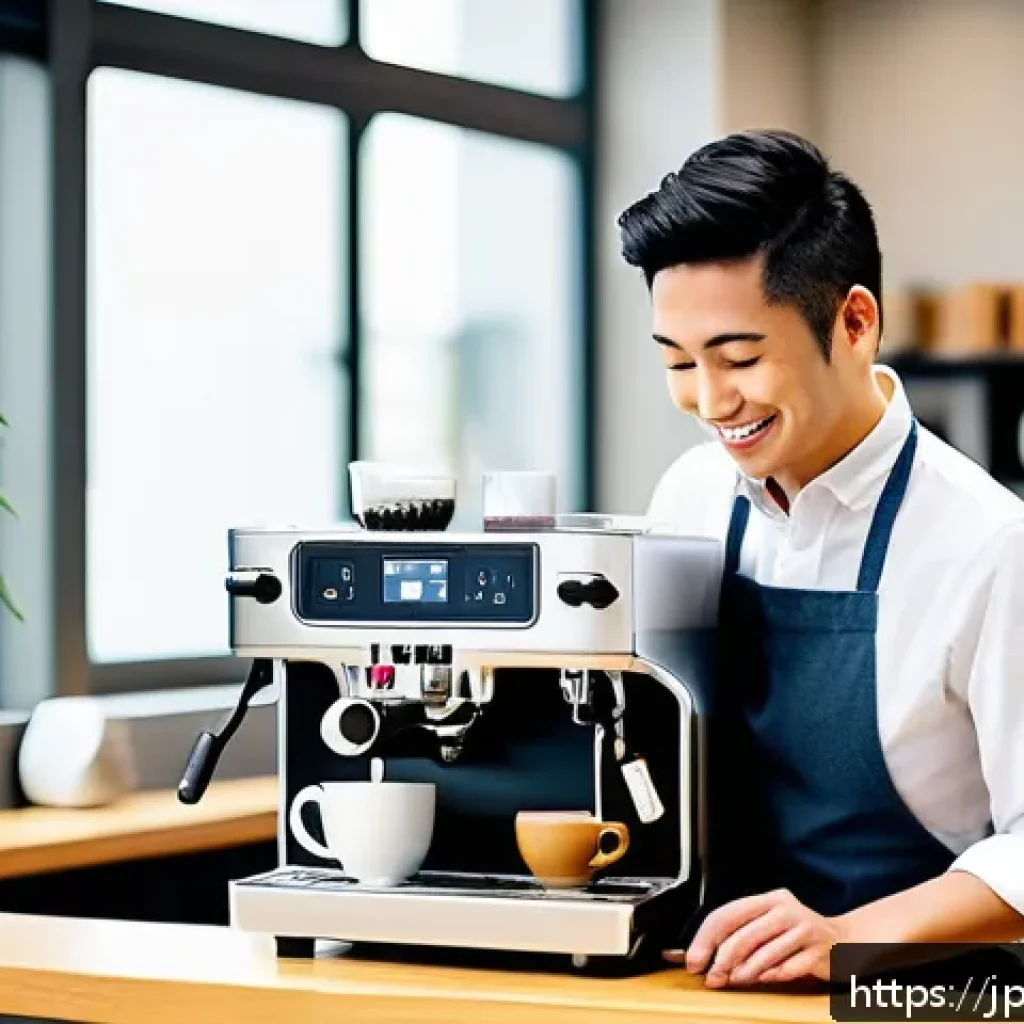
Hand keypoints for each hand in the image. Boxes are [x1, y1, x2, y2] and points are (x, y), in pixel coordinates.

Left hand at [664, 889, 843, 986]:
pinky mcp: (819, 950)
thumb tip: (703, 958)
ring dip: (745, 972)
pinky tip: (766, 979)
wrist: (844, 941)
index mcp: (767, 900)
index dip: (705, 939)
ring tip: (735, 981)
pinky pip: (790, 967)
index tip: (694, 960)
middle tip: (712, 978)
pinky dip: (774, 976)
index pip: (727, 914)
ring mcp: (804, 928)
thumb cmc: (796, 935)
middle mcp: (785, 909)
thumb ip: (740, 936)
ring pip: (766, 952)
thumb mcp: (768, 926)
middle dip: (723, 960)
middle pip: (745, 934)